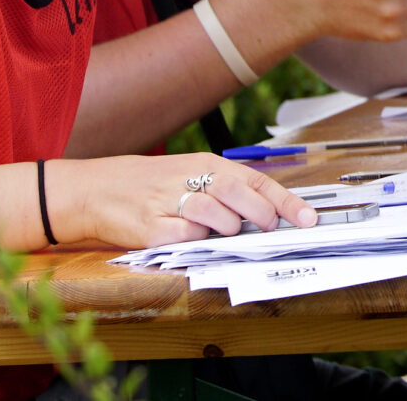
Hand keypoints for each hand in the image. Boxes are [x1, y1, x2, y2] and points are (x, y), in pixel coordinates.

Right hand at [63, 152, 312, 249]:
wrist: (98, 189)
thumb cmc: (153, 185)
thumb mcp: (192, 177)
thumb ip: (227, 192)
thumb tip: (270, 213)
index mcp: (206, 164)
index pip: (255, 181)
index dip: (286, 201)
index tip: (308, 219)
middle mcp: (190, 178)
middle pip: (238, 193)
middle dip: (260, 215)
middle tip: (265, 228)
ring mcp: (169, 202)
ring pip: (214, 215)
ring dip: (227, 228)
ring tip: (223, 230)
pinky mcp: (149, 227)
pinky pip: (184, 237)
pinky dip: (195, 241)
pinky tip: (192, 237)